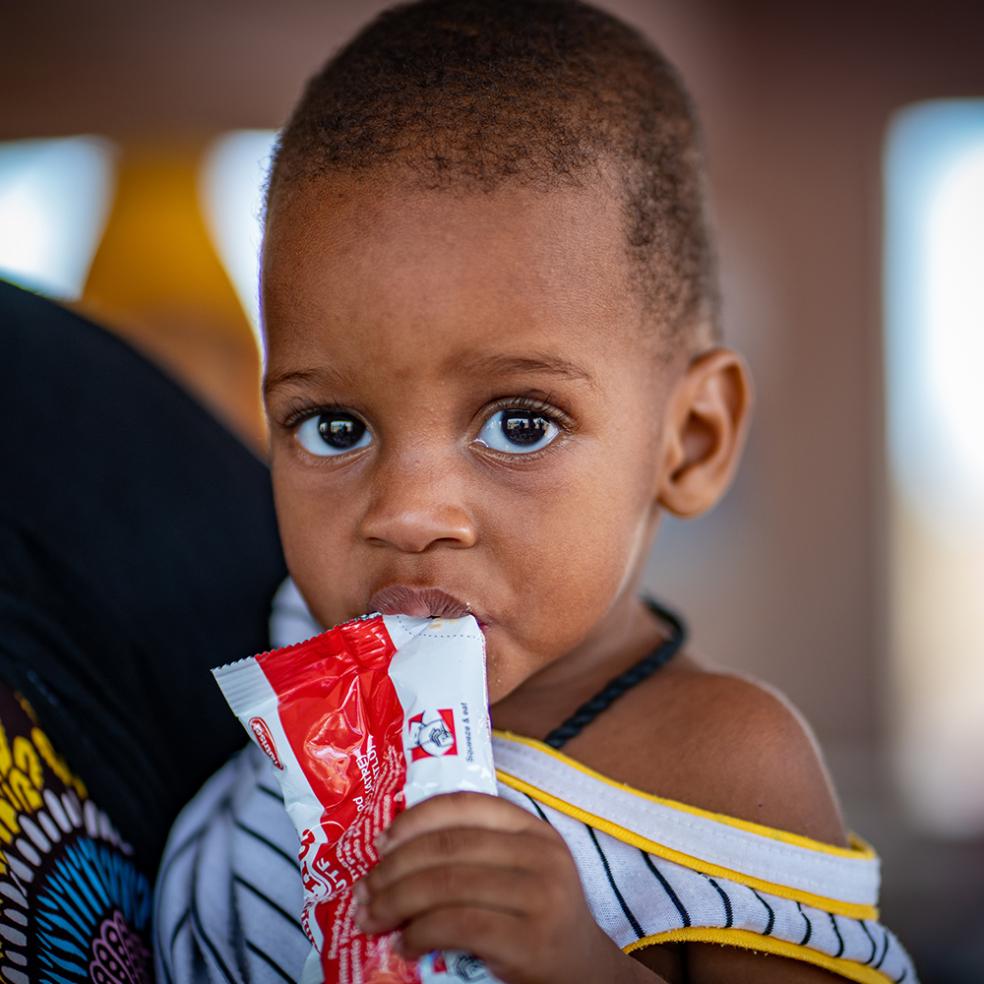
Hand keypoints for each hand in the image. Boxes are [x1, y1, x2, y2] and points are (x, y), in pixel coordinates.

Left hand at [353, 792, 650, 983]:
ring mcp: (539, 895)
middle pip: (447, 846)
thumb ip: (474, 854)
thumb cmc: (536, 921)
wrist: (586, 976)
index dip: (415, 819)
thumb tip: (391, 853)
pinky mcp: (530, 940)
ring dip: (395, 902)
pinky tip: (405, 946)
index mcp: (532, 828)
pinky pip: (457, 926)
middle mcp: (539, 854)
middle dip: (393, 869)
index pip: (464, 805)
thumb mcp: (516, 873)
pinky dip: (419, 934)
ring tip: (373, 919)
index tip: (381, 843)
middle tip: (364, 892)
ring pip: (446, 885)